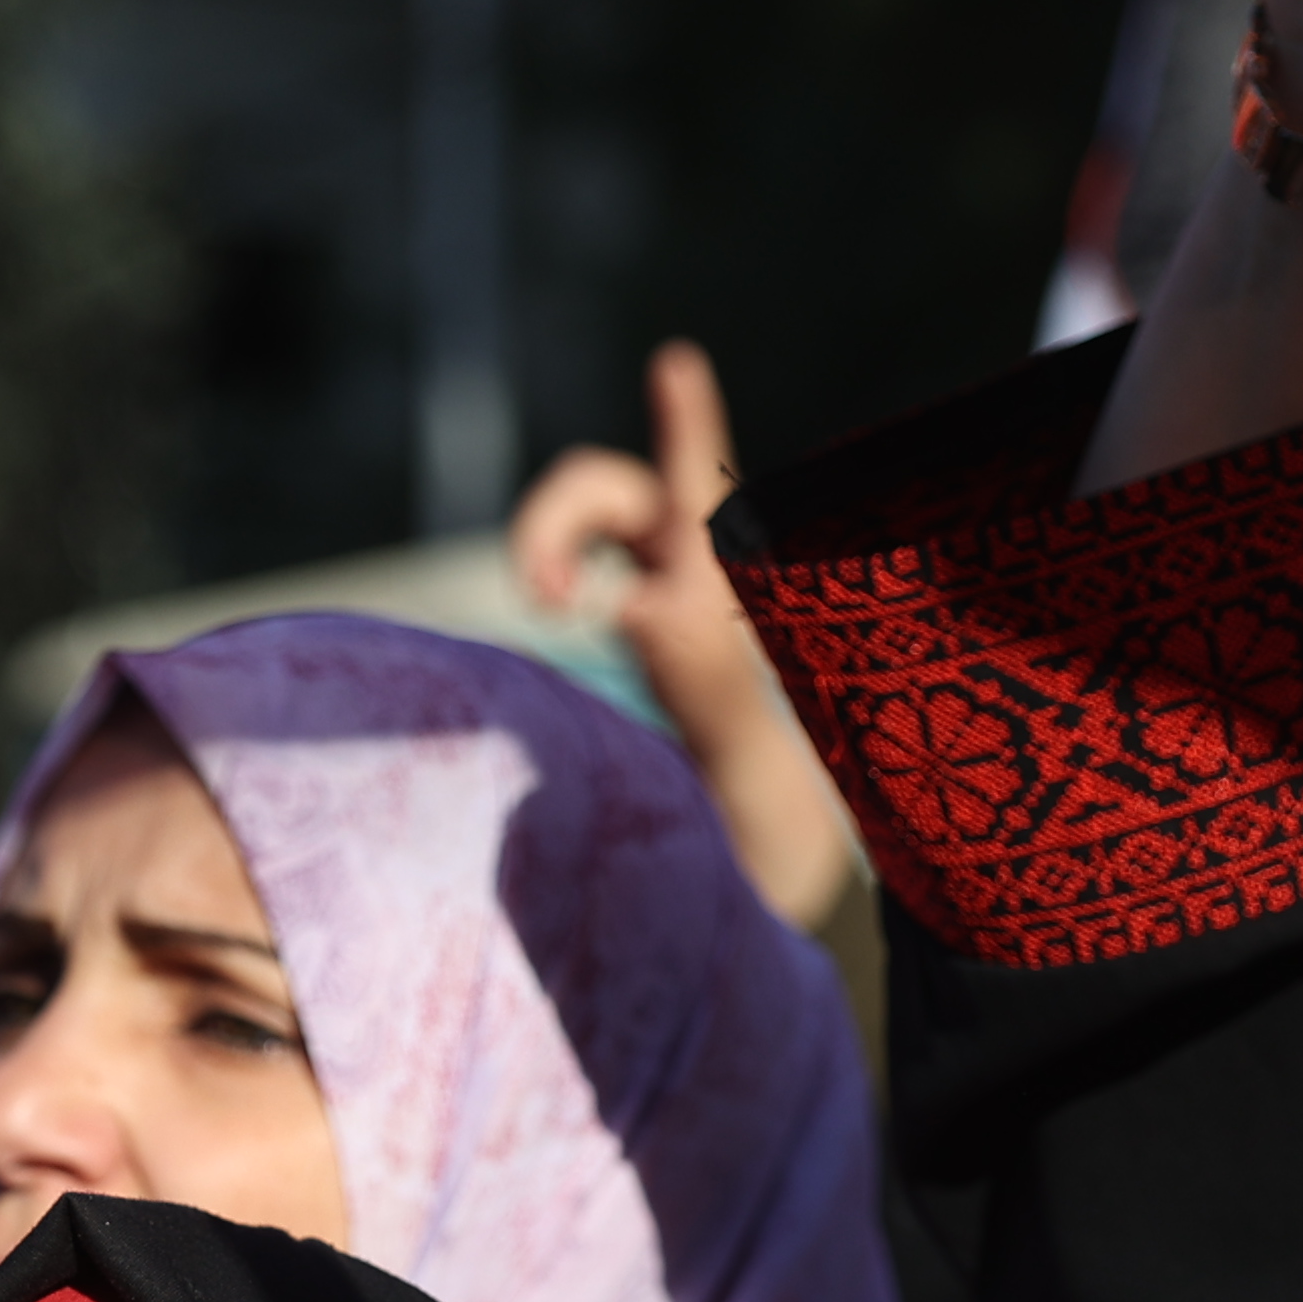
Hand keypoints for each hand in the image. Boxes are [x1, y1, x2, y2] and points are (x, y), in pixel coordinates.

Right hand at [507, 341, 853, 930]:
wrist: (730, 938)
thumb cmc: (762, 866)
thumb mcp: (751, 781)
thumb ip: (710, 690)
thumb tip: (642, 602)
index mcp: (736, 619)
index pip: (711, 502)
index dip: (689, 428)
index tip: (675, 363)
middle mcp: (688, 611)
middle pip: (623, 502)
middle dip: (564, 518)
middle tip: (551, 605)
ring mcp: (639, 644)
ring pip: (585, 547)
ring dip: (548, 552)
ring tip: (544, 620)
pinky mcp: (591, 688)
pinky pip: (564, 604)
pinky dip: (541, 592)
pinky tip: (543, 628)